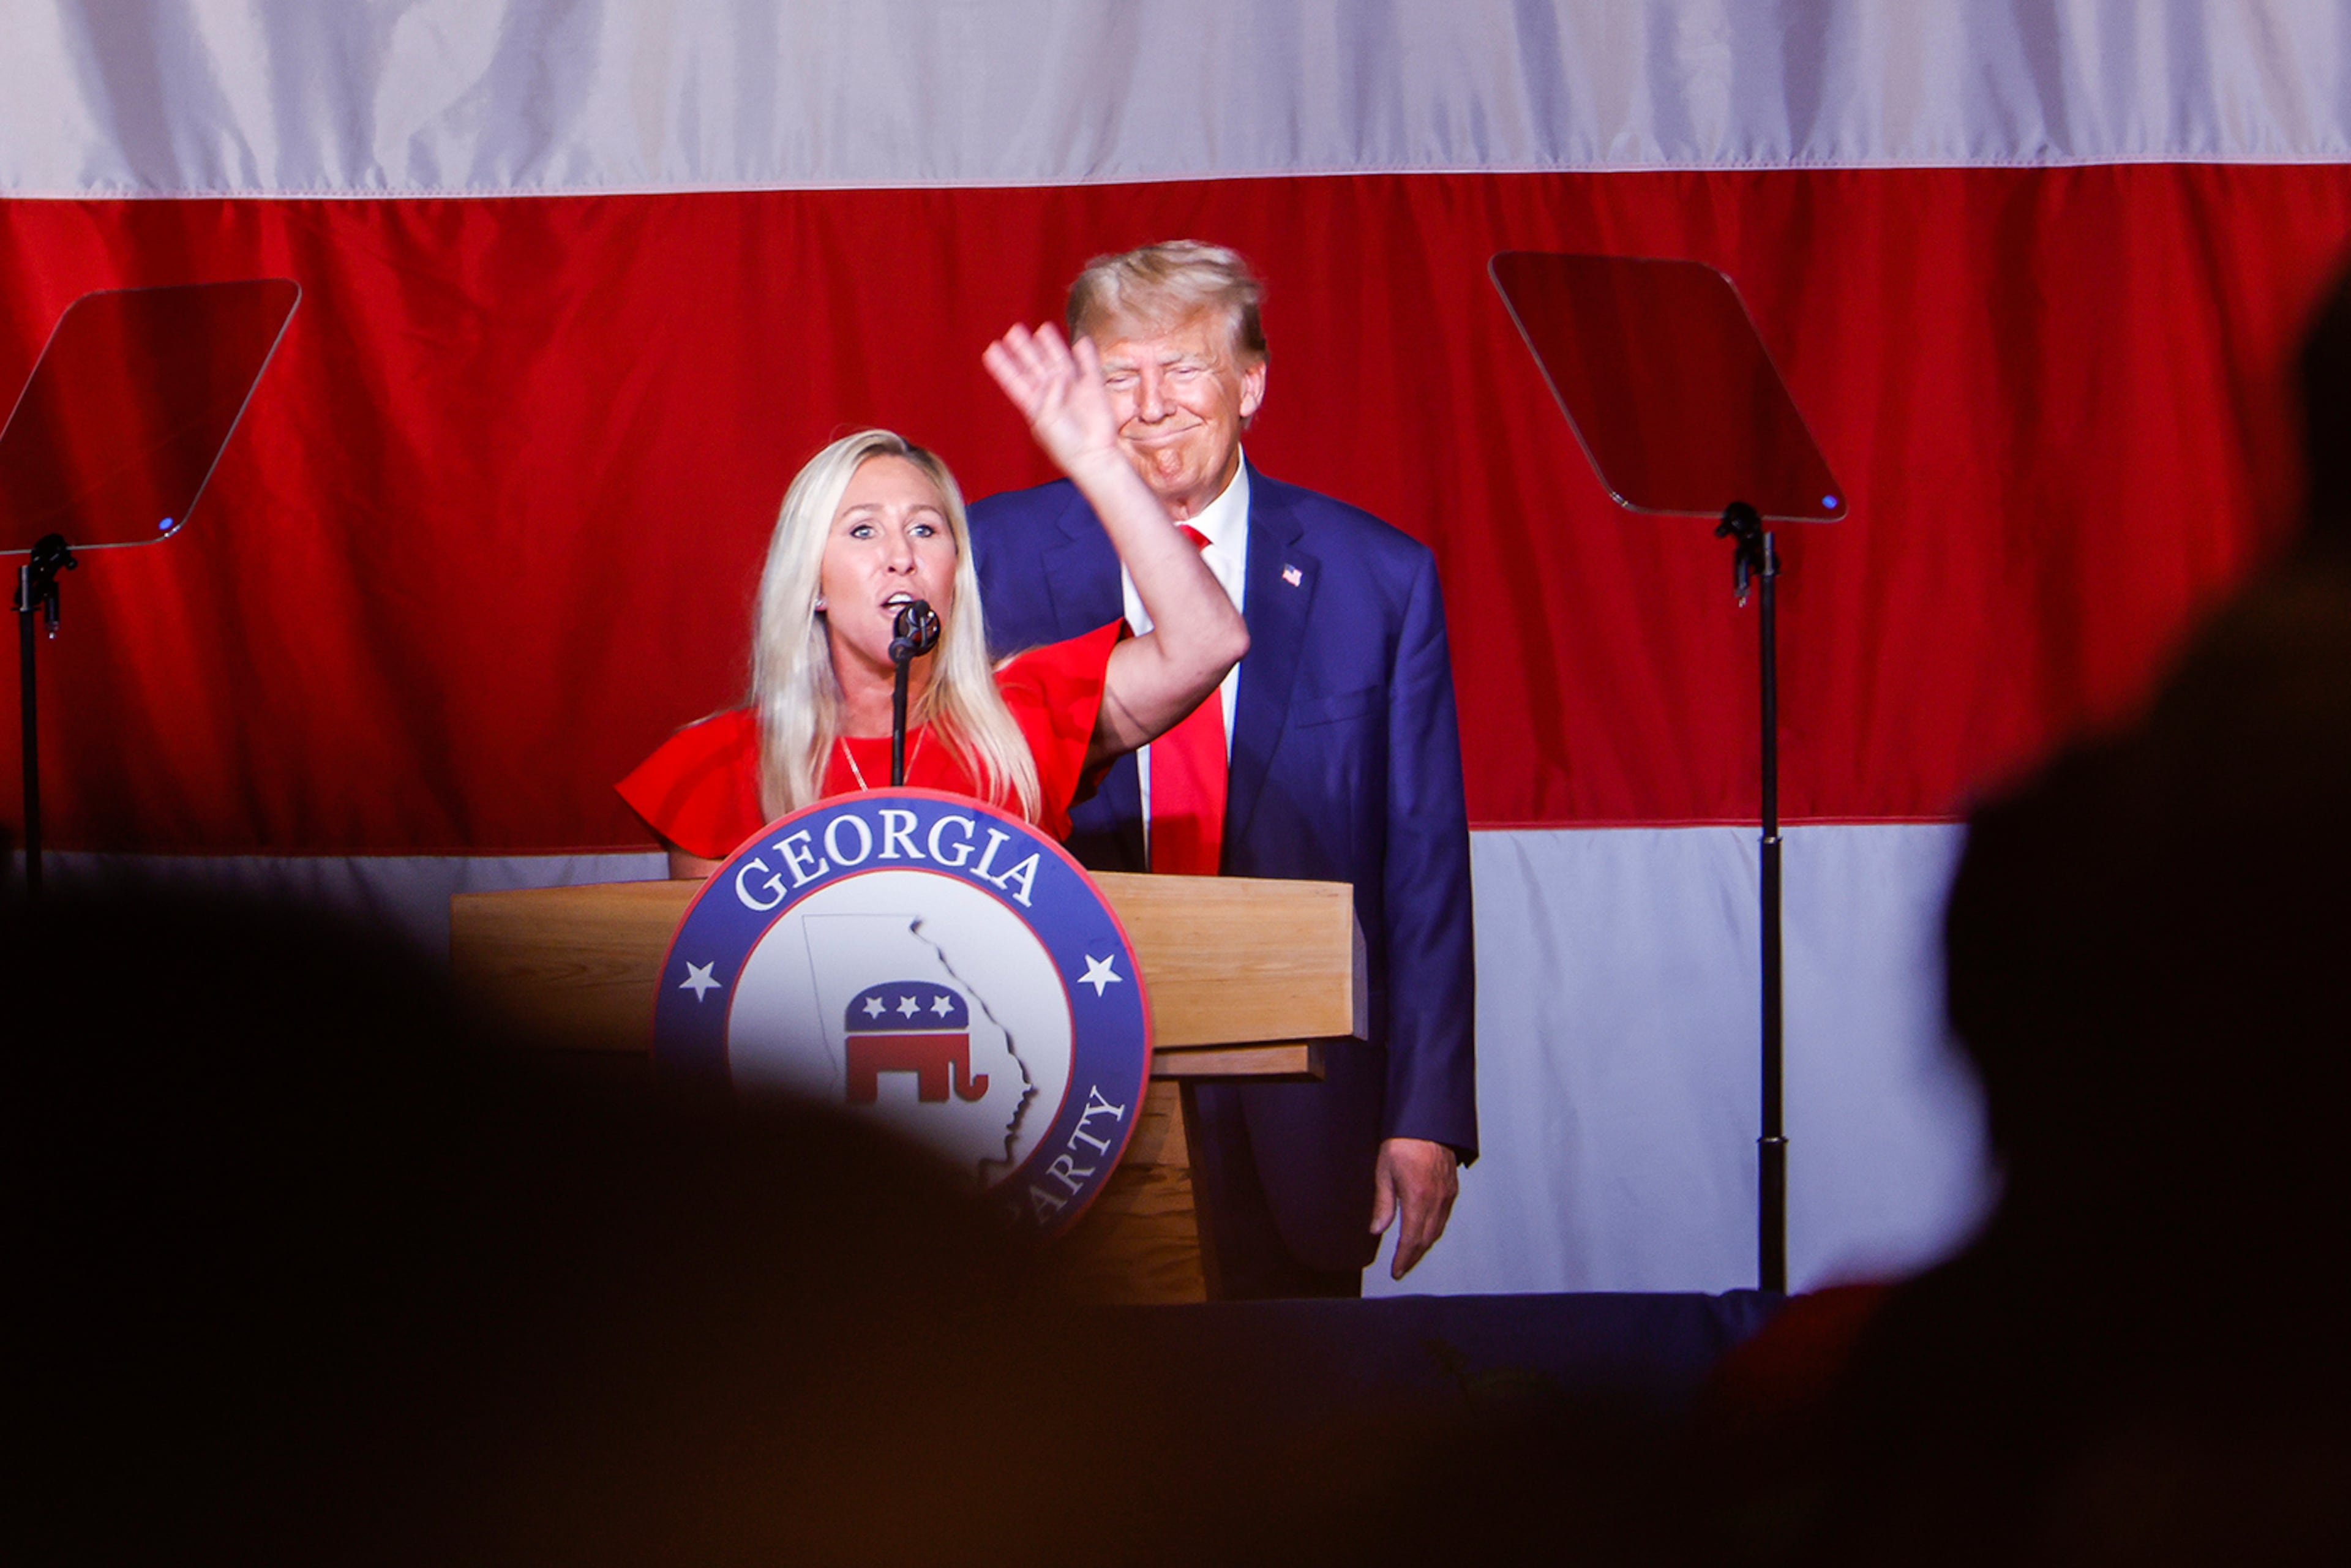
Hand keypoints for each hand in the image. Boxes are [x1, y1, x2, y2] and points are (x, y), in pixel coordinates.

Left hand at [982, 322, 1120, 477]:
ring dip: (1052, 346)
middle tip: (1014, 331)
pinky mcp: (1094, 389)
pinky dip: (1086, 354)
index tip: (991, 349)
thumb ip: (1049, 395)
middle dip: (1024, 349)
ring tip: (1043, 329)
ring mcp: (1073, 390)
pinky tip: (1081, 341)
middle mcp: (1052, 394)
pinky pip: (1089, 367)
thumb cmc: (1066, 445)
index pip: (1015, 381)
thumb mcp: (1046, 422)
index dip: (1004, 365)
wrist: (1094, 456)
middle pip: (1035, 366)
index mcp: (1034, 405)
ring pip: (1060, 361)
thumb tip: (1060, 376)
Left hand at [1369, 1136, 1458, 1280]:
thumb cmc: (1403, 1141)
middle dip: (1414, 1257)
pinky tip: (1426, 1231)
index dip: (1404, 1259)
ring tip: (1412, 1254)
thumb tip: (1377, 1229)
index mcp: (1418, 1199)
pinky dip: (1434, 1229)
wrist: (1426, 1120)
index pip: (1411, 1239)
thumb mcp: (1384, 1172)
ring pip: (1437, 1229)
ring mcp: (1447, 1194)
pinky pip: (1444, 1216)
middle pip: (1426, 1239)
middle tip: (1403, 1268)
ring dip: (1424, 1245)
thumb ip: (1383, 1204)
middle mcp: (1436, 1200)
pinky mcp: (1451, 1187)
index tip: (1397, 1271)